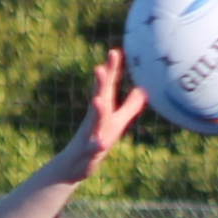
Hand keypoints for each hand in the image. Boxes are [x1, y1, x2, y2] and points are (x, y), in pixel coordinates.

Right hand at [54, 52, 149, 181]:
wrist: (74, 166)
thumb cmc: (97, 141)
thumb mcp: (117, 123)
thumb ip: (130, 107)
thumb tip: (144, 90)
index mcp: (103, 110)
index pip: (107, 87)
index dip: (111, 70)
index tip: (115, 51)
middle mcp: (95, 118)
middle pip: (98, 98)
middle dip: (101, 83)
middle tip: (101, 67)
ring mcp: (90, 134)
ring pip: (94, 121)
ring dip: (96, 110)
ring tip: (98, 99)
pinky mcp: (88, 152)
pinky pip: (93, 148)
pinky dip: (96, 145)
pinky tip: (101, 143)